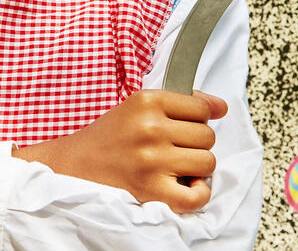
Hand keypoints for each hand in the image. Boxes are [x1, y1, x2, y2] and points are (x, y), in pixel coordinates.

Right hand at [14, 89, 225, 213]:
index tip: (185, 126)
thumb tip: (220, 106)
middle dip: (196, 143)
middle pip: (207, 136)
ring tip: (176, 166)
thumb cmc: (111, 135)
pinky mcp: (152, 190)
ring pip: (207, 163)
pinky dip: (197, 194)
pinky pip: (197, 195)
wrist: (76, 164)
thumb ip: (180, 102)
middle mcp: (151, 128)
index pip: (202, 108)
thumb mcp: (139, 106)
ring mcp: (152, 160)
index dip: (199, 119)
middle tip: (174, 147)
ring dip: (196, 168)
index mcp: (147, 101)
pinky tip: (181, 185)